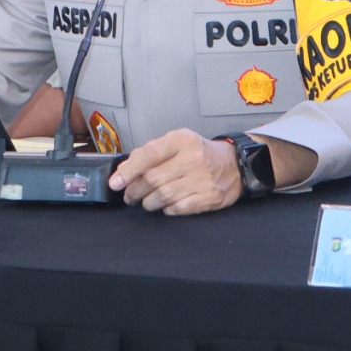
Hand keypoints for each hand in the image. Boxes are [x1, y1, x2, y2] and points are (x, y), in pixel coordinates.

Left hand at [110, 127, 242, 213]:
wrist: (235, 164)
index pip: (149, 155)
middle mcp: (192, 159)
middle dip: (134, 190)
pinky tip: (165, 206)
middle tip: (129, 195)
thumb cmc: (199, 153)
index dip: (129, 171)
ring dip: (148, 202)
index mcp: (182, 141)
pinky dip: (167, 209)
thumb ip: (150, 153)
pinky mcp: (209, 198)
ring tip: (146, 201)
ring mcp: (202, 180)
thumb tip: (124, 170)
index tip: (115, 183)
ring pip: (163, 196)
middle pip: (153, 179)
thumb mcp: (177, 143)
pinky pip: (178, 208)